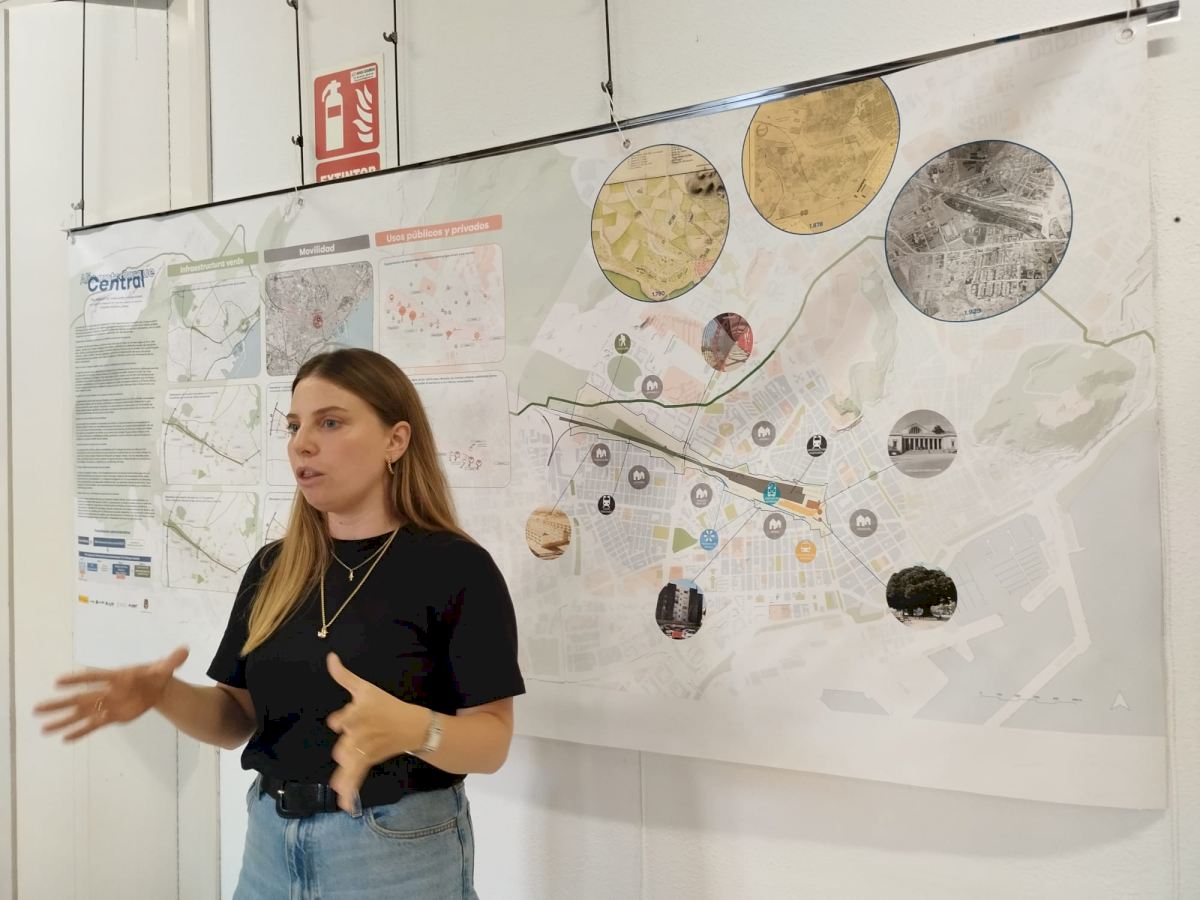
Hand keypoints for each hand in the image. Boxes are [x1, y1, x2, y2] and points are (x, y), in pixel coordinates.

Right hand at [33, 646, 189, 741]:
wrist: (157, 687)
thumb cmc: (156, 674)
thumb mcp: (165, 668)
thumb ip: (172, 660)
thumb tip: (185, 650)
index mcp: (117, 677)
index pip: (94, 677)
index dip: (77, 679)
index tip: (58, 682)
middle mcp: (107, 692)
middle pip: (79, 698)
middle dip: (59, 703)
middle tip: (37, 708)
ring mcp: (107, 705)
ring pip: (81, 714)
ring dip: (62, 720)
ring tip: (42, 727)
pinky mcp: (112, 717)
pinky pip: (93, 726)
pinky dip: (80, 732)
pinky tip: (64, 738)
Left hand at [325, 652, 428, 812]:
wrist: (413, 725)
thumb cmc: (386, 705)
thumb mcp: (365, 688)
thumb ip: (344, 676)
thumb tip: (330, 656)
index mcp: (358, 714)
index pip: (340, 721)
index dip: (340, 721)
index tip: (339, 722)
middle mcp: (361, 734)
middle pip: (342, 746)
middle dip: (345, 748)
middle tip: (351, 745)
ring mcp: (366, 750)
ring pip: (348, 763)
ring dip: (343, 776)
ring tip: (338, 787)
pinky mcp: (370, 761)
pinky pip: (357, 777)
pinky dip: (350, 791)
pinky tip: (344, 804)